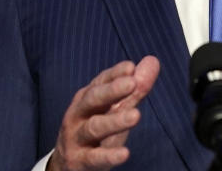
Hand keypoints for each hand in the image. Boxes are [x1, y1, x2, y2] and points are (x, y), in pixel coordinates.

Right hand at [48, 56, 159, 170]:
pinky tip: (125, 153)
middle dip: (112, 90)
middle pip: (93, 99)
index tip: (131, 67)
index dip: (115, 74)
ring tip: (136, 115)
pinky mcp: (79, 161)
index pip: (101, 82)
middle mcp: (78, 114)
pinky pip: (94, 158)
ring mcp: (77, 138)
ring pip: (94, 127)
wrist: (68, 165)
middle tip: (132, 83)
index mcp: (87, 98)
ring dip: (115, 121)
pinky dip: (109, 156)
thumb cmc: (96, 132)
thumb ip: (135, 89)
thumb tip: (153, 60)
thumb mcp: (115, 109)